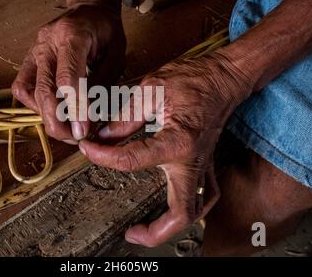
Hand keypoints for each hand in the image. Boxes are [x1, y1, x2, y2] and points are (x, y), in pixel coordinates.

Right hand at [12, 3, 125, 143]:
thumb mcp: (115, 56)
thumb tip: (88, 119)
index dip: (75, 109)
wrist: (89, 9)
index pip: (68, 79)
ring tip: (65, 128)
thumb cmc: (106, 31)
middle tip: (74, 138)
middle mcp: (46, 42)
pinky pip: (22, 87)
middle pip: (44, 89)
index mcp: (73, 35)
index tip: (83, 132)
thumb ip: (101, 85)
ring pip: (28, 91)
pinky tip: (51, 112)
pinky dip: (34, 105)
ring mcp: (33, 49)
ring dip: (44, 116)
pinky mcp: (28, 58)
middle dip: (57, 121)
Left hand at [78, 51, 252, 246]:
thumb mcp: (152, 90)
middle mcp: (193, 161)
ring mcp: (203, 165)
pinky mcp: (206, 163)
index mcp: (177, 143)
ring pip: (195, 211)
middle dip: (155, 231)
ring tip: (148, 229)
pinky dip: (190, 209)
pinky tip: (174, 208)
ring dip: (173, 226)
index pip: (131, 161)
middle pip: (180, 213)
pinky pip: (205, 196)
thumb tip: (104, 137)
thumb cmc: (193, 79)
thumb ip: (125, 118)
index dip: (102, 156)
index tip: (88, 149)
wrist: (224, 78)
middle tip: (131, 233)